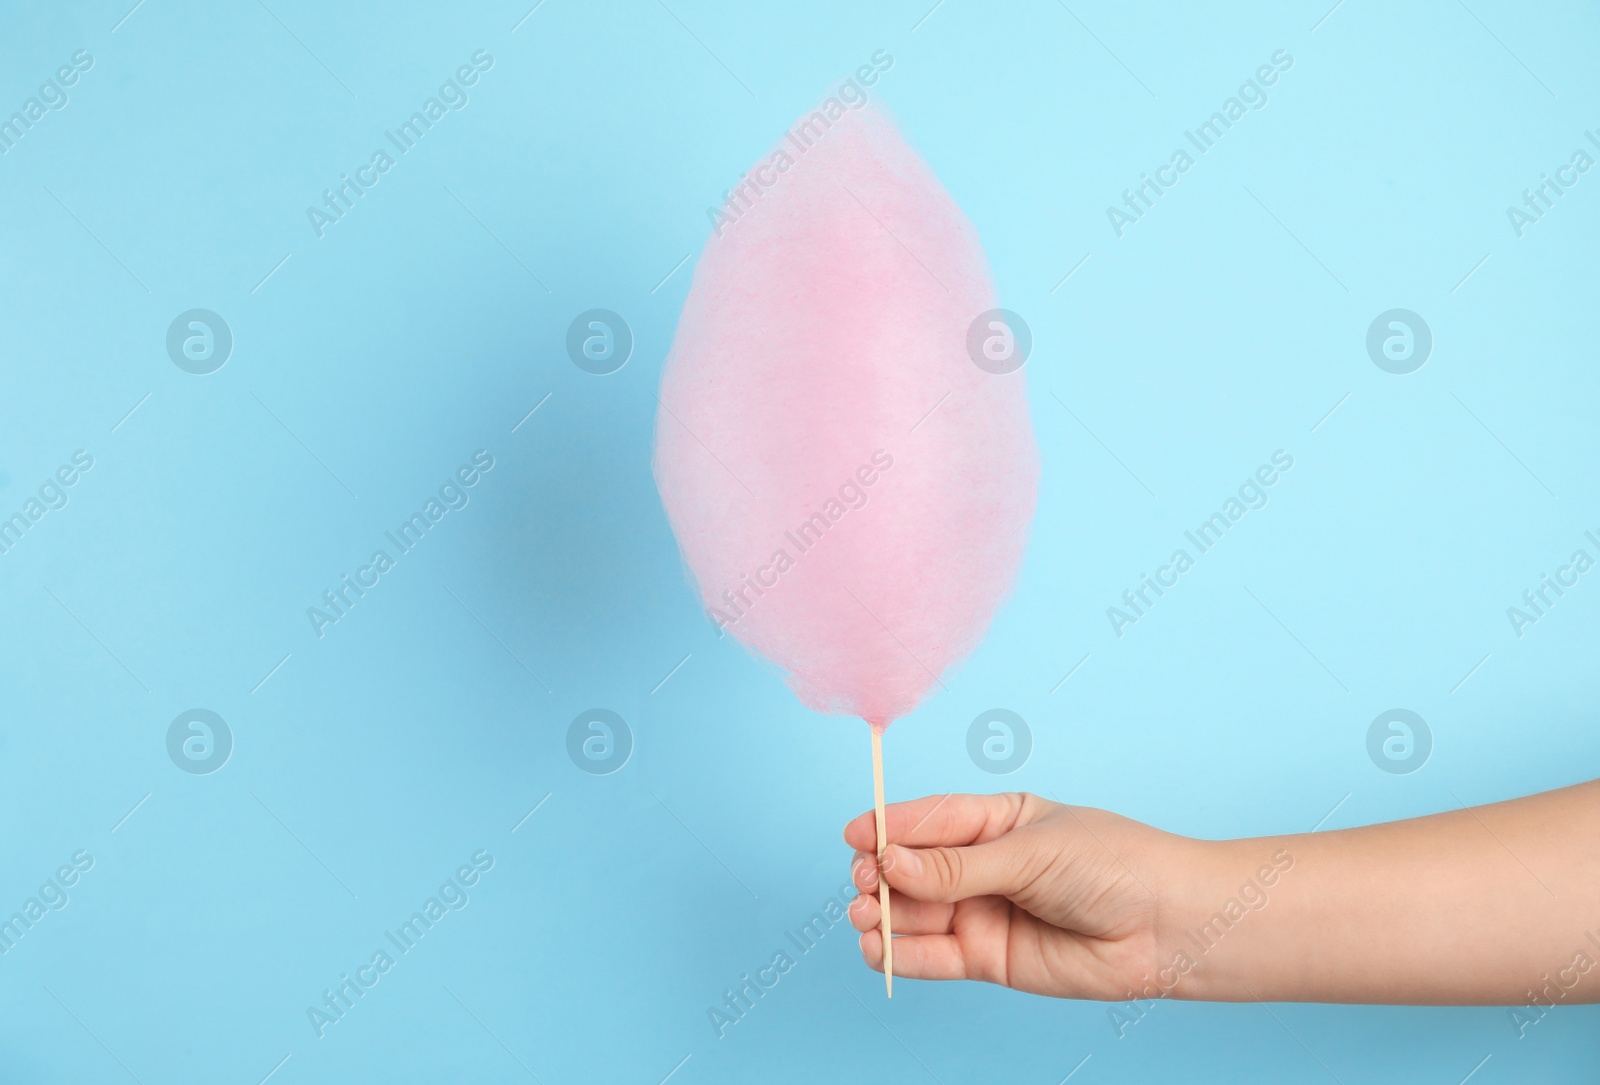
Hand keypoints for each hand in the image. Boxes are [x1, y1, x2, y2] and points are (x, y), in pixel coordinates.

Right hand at [844, 792, 1194, 999]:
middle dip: (879, 875)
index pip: (928, 820)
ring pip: (914, 914)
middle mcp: (982, 866)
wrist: (1166, 926)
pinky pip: (932, 956)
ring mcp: (983, 912)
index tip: (853, 835)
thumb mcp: (1029, 852)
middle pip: (911, 869)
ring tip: (866, 917)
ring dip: (881, 915)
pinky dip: (901, 954)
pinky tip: (878, 949)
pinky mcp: (988, 958)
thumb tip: (890, 862)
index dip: (887, 827)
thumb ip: (957, 867)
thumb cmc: (1113, 866)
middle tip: (865, 884)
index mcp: (995, 821)